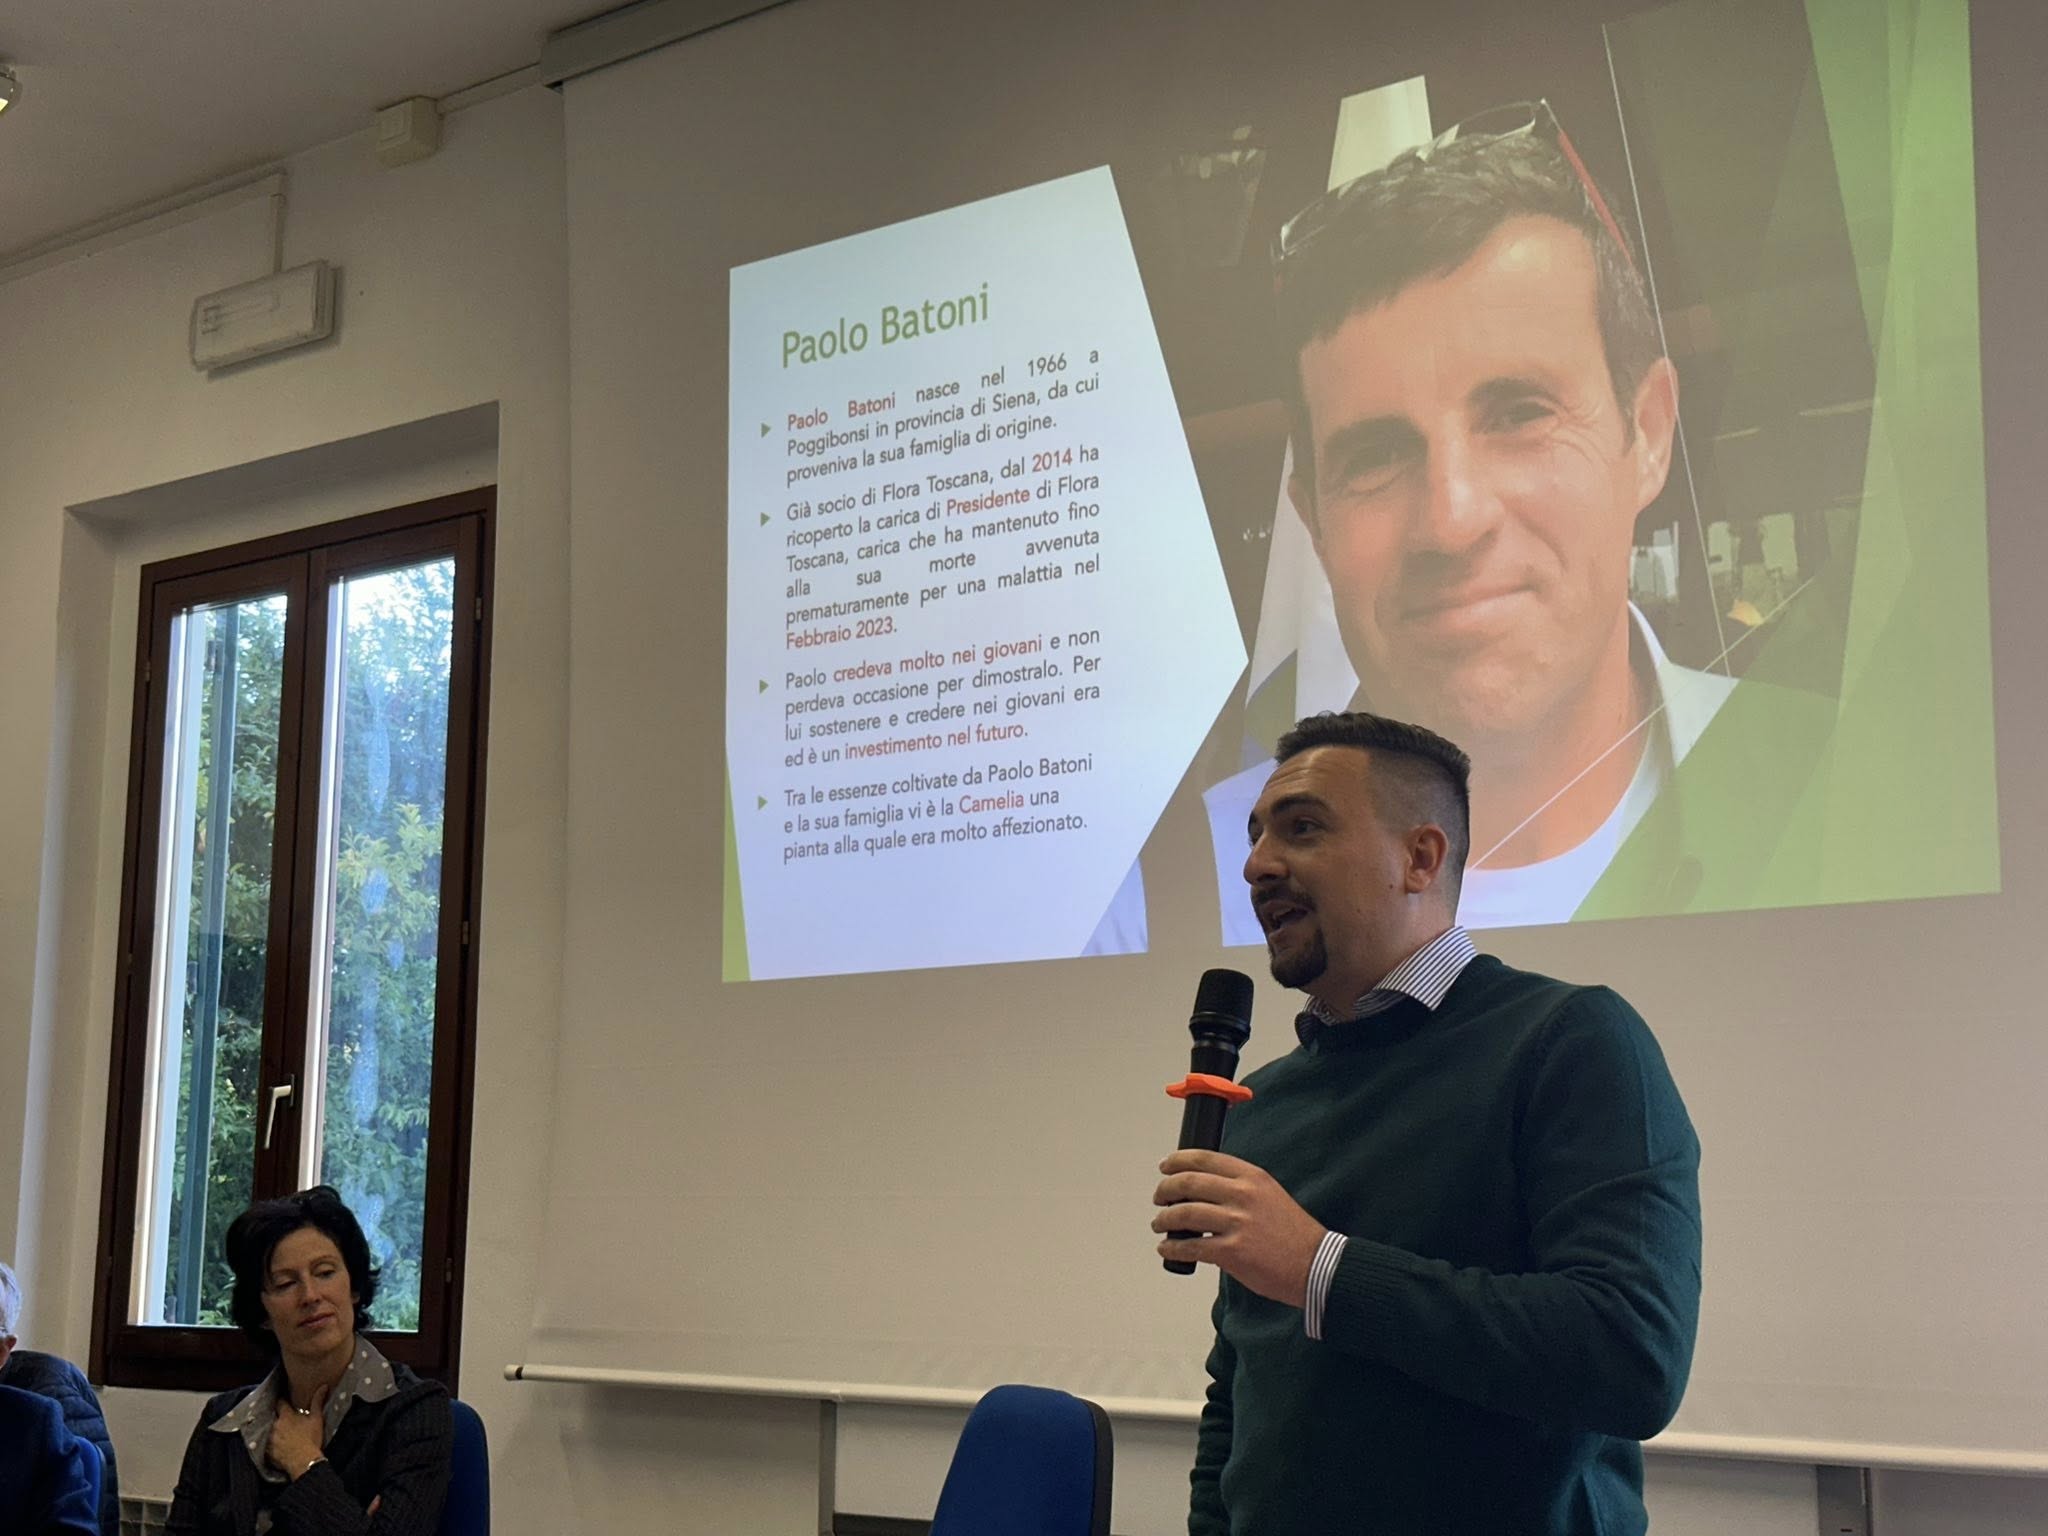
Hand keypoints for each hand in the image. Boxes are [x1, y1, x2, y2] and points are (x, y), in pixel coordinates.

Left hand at [268, 1384, 329, 1478]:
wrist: (304, 1461)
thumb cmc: (311, 1439)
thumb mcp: (317, 1419)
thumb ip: (318, 1401)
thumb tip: (324, 1386)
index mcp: (286, 1416)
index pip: (280, 1403)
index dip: (282, 1401)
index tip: (285, 1401)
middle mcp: (274, 1425)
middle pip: (273, 1417)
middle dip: (277, 1416)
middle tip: (284, 1419)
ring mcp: (269, 1439)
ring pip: (268, 1430)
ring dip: (273, 1430)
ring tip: (279, 1433)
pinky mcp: (266, 1451)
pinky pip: (265, 1444)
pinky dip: (270, 1443)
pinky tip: (276, 1446)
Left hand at [1152, 1149, 1326, 1306]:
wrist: (1315, 1264)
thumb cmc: (1292, 1233)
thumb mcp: (1269, 1193)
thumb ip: (1239, 1187)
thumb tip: (1202, 1189)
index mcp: (1251, 1176)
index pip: (1203, 1158)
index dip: (1177, 1161)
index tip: (1165, 1166)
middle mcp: (1242, 1194)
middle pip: (1188, 1183)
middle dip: (1165, 1190)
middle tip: (1159, 1197)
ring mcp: (1236, 1223)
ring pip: (1184, 1214)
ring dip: (1164, 1219)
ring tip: (1159, 1224)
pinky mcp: (1232, 1252)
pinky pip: (1191, 1247)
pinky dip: (1173, 1247)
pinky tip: (1168, 1248)